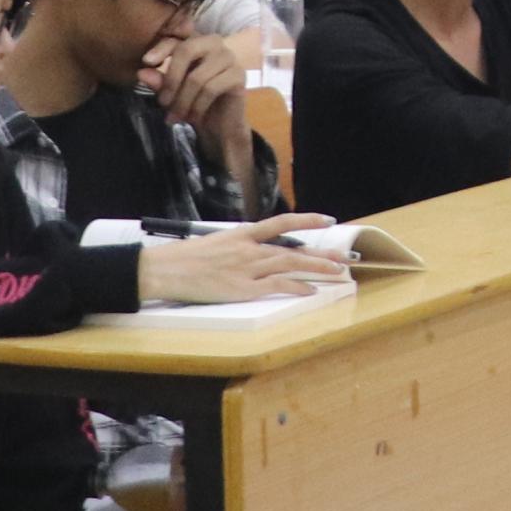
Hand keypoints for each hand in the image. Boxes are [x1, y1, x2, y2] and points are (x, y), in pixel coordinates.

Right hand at [140, 215, 351, 305]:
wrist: (163, 269)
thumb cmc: (184, 258)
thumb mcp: (215, 243)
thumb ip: (239, 246)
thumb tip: (257, 250)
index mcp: (242, 234)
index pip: (281, 222)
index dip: (307, 220)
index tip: (328, 220)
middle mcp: (249, 249)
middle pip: (294, 249)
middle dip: (323, 253)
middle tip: (346, 256)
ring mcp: (247, 268)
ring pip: (291, 265)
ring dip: (317, 268)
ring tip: (338, 272)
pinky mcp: (242, 288)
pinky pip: (276, 286)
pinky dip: (297, 287)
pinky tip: (311, 291)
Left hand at [141, 30, 247, 136]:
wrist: (220, 125)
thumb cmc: (193, 102)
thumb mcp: (170, 92)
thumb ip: (158, 81)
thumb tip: (141, 73)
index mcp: (196, 42)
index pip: (177, 39)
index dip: (160, 48)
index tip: (145, 63)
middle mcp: (215, 44)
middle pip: (187, 49)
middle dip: (171, 79)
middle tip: (162, 103)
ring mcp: (229, 58)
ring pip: (197, 76)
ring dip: (182, 101)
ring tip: (175, 117)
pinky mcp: (239, 76)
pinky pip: (211, 89)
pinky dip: (197, 106)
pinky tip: (192, 117)